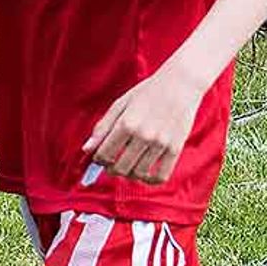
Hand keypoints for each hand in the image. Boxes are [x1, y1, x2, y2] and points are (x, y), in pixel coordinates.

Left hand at [82, 68, 205, 184]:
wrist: (179, 85)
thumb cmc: (146, 93)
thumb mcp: (120, 104)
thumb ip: (103, 127)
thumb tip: (87, 149)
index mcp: (126, 123)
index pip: (105, 154)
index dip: (98, 160)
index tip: (98, 158)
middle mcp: (143, 136)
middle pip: (121, 167)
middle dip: (111, 169)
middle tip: (111, 164)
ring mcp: (160, 144)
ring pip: (139, 173)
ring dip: (129, 174)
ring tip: (126, 165)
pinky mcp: (175, 149)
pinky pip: (161, 176)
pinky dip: (149, 180)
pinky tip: (143, 173)